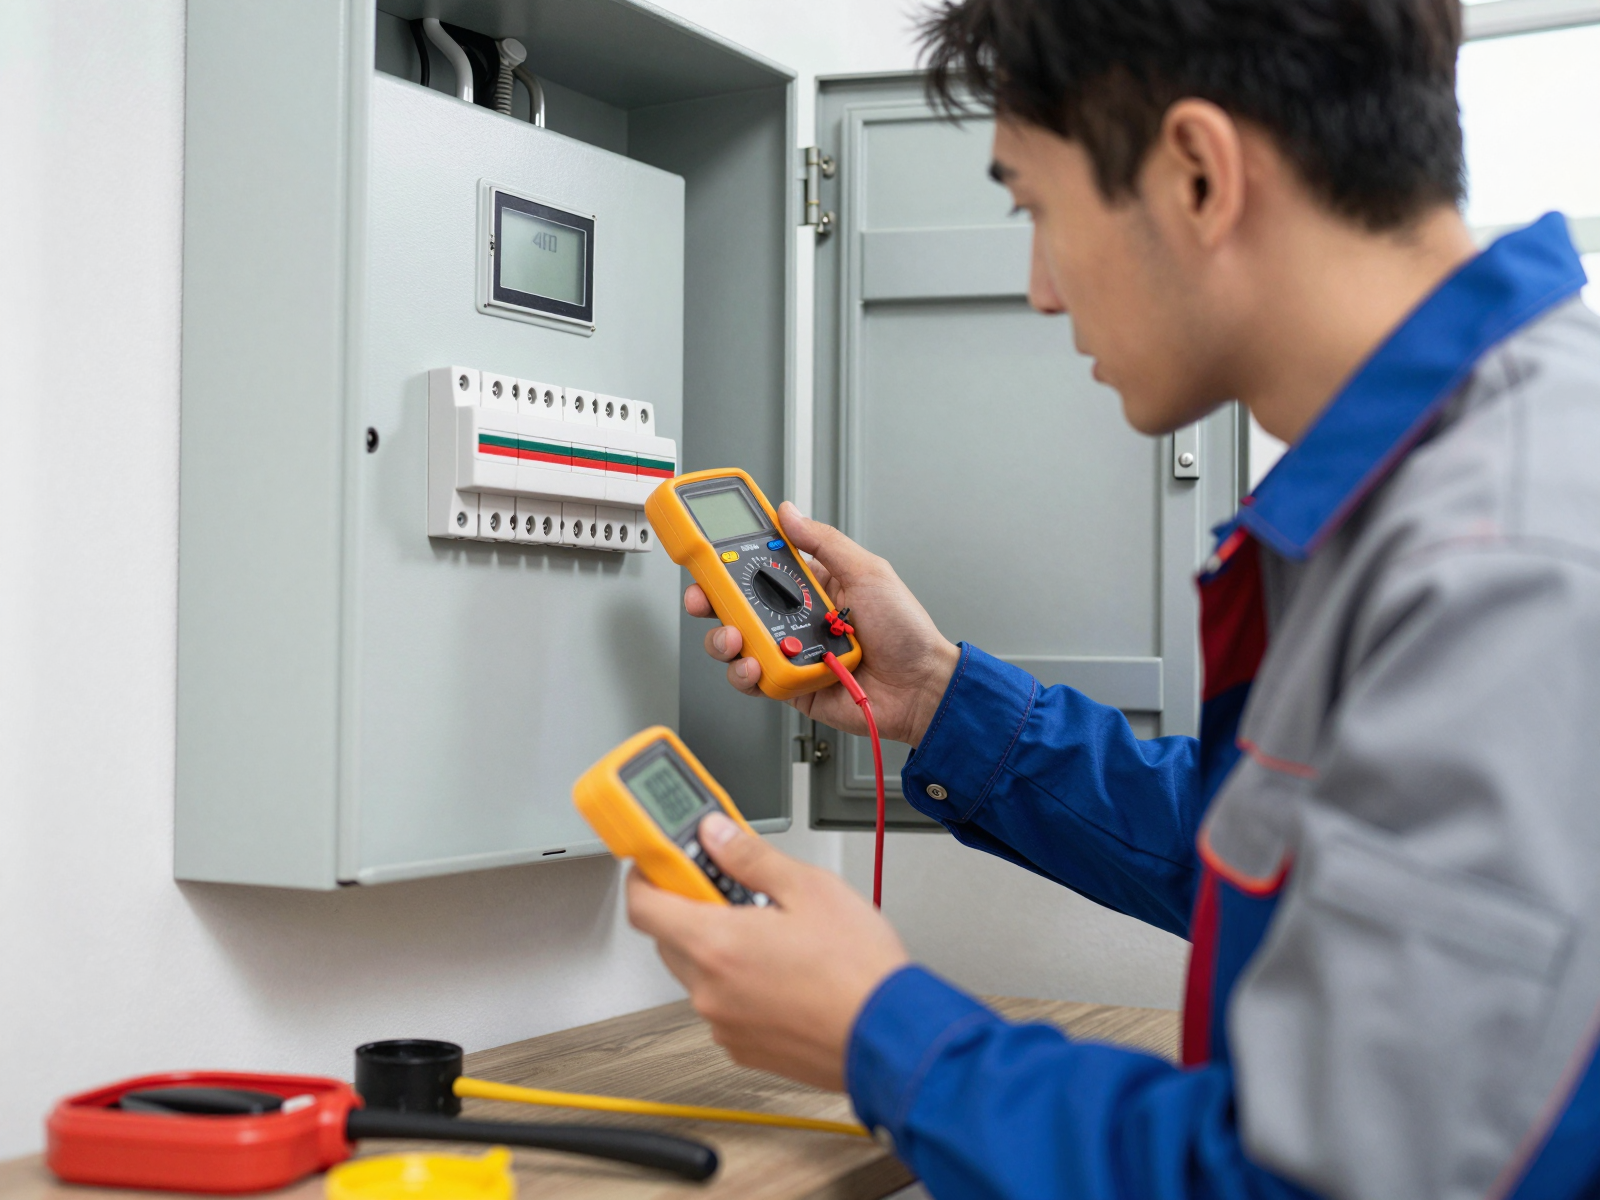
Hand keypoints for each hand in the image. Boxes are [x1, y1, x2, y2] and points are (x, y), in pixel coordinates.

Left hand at [626, 812, 910, 1090]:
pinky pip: (722, 1005)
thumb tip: (716, 835)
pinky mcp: (744, 1048)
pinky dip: (737, 983)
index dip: (647, 875)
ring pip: (697, 972)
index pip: (643, 905)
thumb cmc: (858, 971)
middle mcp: (709, 990)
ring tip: (770, 932)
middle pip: (668, 937)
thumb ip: (751, 857)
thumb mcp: (809, 888)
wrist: (890, 1036)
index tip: (663, 860)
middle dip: (690, 907)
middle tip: (731, 888)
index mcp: (716, 944)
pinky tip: (780, 971)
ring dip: (717, 947)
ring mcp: (724, 1024)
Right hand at [687, 502, 959, 745]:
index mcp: (813, 585)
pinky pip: (753, 679)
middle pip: (738, 605)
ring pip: (738, 642)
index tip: (710, 555)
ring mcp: (790, 652)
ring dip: (725, 639)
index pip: (761, 567)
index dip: (731, 562)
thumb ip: (824, 543)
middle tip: (704, 598)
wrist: (920, 688)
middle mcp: (796, 617)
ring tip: (735, 637)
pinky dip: (746, 674)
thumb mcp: (867, 572)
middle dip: (712, 600)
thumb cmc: (905, 631)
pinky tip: (755, 666)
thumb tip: (790, 513)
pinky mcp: (789, 685)